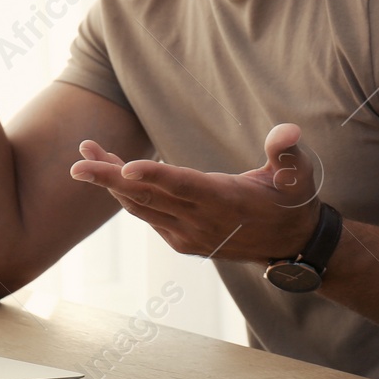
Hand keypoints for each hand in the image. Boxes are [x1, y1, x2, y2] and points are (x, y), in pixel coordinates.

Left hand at [69, 122, 323, 261]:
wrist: (290, 246)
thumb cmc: (293, 200)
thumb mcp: (299, 176)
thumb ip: (289, 154)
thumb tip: (288, 132)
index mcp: (228, 202)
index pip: (185, 187)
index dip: (155, 177)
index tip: (125, 167)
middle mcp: (203, 223)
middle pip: (150, 198)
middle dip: (111, 177)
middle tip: (79, 159)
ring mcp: (189, 235)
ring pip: (141, 207)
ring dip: (111, 182)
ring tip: (87, 154)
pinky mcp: (182, 240)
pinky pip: (147, 215)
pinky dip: (126, 195)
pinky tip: (111, 171)